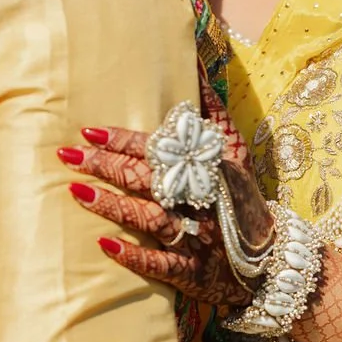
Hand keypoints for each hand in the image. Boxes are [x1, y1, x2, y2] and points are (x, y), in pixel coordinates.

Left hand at [59, 80, 272, 306]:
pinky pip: (162, 264)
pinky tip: (105, 245)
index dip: (124, 140)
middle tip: (68, 156)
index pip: (160, 149)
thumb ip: (212, 115)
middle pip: (149, 179)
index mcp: (209, 168)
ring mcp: (198, 237)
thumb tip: (195, 69)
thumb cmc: (243, 201)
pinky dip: (134, 255)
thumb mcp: (236, 154)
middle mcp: (202, 199)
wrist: (273, 259)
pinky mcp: (195, 273)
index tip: (89, 131)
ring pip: (150, 217)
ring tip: (76, 191)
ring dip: (113, 204)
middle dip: (107, 166)